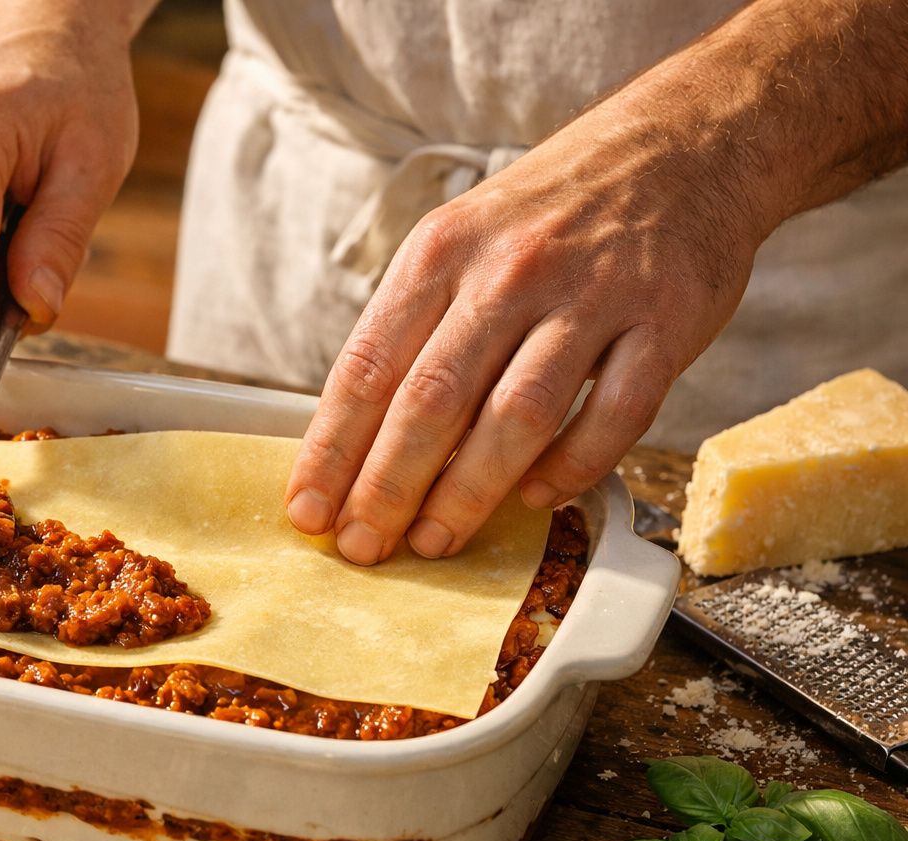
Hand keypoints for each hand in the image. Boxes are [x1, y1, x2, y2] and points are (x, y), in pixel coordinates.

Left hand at [283, 83, 768, 563]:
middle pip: (431, 401)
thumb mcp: (462, 237)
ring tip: (434, 541)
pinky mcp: (664, 321)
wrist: (685, 142)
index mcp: (441, 252)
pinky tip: (537, 499)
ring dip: (468, 492)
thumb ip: (417, 325)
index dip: (331, 449)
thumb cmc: (554, 209)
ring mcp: (590, 296)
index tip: (309, 508)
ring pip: (515, 417)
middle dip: (387, 487)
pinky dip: (572, 466)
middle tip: (364, 546)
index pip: (366, 367)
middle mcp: (507, 272)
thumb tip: (360, 433)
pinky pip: (613, 414)